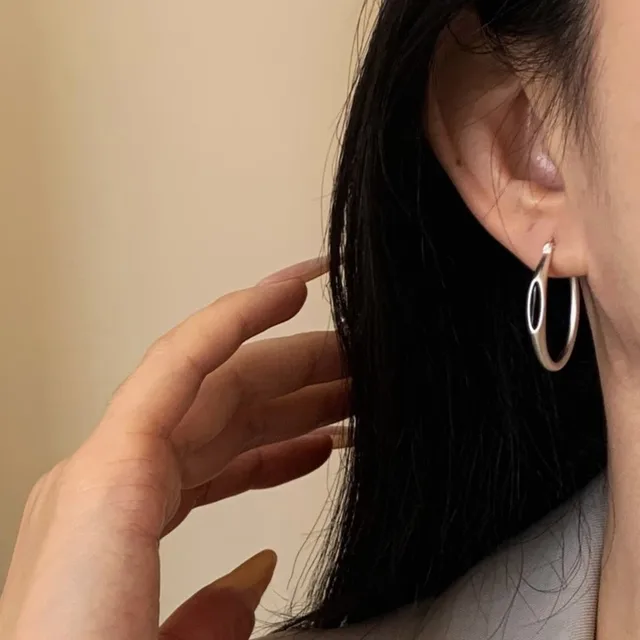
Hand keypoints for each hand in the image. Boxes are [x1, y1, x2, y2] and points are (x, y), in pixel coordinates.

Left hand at [0, 257, 347, 639]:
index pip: (187, 364)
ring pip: (220, 427)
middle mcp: (107, 476)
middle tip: (362, 360)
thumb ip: (212, 603)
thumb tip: (253, 573)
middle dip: (296, 367)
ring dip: (289, 408)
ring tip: (353, 403)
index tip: (303, 284)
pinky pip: (209, 470)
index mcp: (109, 484)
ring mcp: (119, 499)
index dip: (249, 314)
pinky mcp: (130, 527)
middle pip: (219, 391)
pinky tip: (306, 452)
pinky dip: (262, 454)